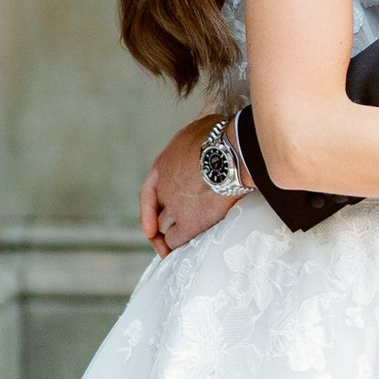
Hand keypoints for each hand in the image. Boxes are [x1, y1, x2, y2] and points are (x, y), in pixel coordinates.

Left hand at [141, 114, 233, 254]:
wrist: (230, 154)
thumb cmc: (221, 137)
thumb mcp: (200, 129)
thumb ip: (196, 141)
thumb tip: (207, 134)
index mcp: (163, 165)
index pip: (148, 193)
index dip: (148, 211)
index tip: (150, 228)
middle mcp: (163, 188)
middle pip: (157, 214)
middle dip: (164, 224)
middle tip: (172, 237)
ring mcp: (174, 207)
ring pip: (165, 229)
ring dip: (173, 236)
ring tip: (184, 244)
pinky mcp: (189, 223)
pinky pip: (177, 242)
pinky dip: (180, 246)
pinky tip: (188, 249)